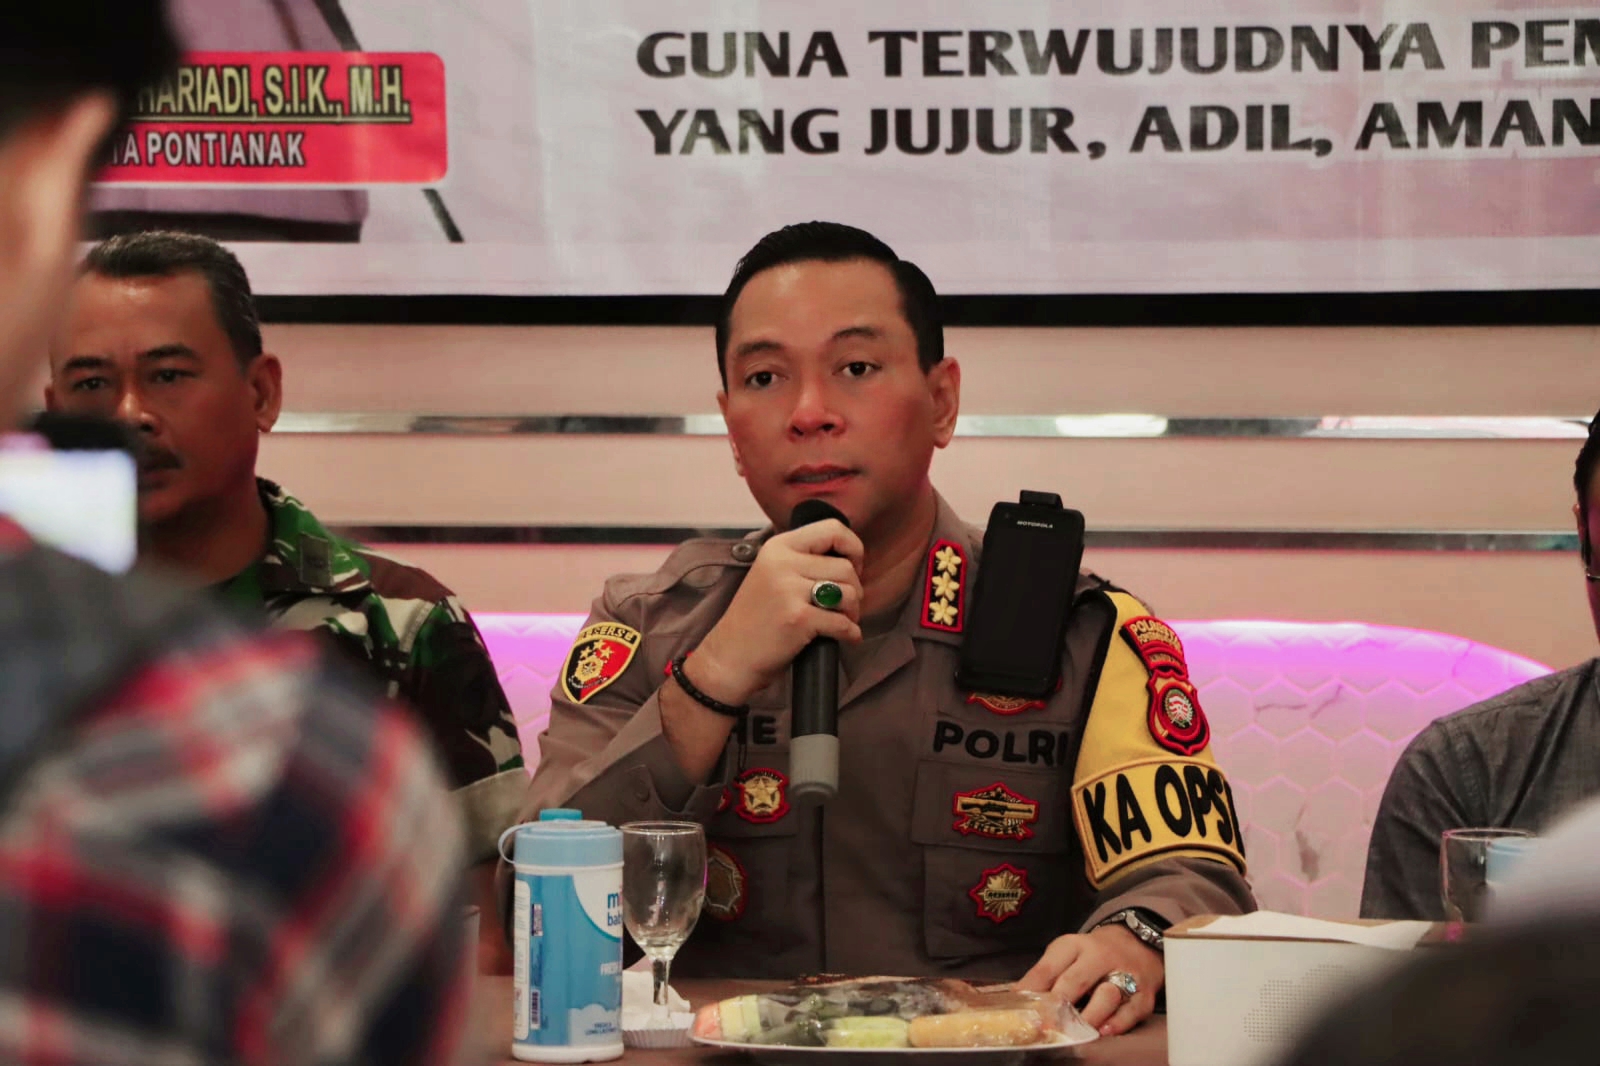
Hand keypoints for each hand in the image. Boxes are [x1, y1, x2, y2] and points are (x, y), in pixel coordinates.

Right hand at [687, 519, 864, 705]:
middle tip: (844, 607)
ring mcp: (789, 590)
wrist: (730, 656)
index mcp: (779, 546)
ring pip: (849, 593)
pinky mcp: (798, 618)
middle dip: (854, 590)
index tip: (852, 569)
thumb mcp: (772, 573)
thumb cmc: (757, 618)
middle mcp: (782, 562)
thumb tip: (851, 559)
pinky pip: (843, 622)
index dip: (853, 548)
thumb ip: (804, 560)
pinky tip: (845, 637)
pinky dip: (851, 633)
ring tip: (841, 621)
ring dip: (853, 612)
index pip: (833, 529)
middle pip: (846, 567)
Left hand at [1016, 924, 1163, 1036]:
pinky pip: (1131, 1010)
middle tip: (1044, 1024)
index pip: (1049, 967)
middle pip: (1076, 981)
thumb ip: (1045, 974)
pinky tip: (1104, 1031)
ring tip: (1074, 1030)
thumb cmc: (1093, 954)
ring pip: (1106, 994)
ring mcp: (1125, 973)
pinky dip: (1118, 1022)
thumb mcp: (1067, 953)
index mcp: (1074, 945)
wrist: (1138, 942)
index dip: (1033, 989)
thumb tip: (1017, 996)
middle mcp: (1099, 956)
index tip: (1020, 1008)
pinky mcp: (1143, 992)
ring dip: (1089, 1015)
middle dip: (1058, 1005)